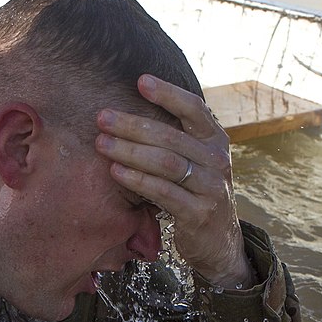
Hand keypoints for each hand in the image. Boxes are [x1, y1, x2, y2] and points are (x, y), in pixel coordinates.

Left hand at [96, 74, 254, 288]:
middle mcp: (218, 160)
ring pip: (166, 163)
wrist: (219, 241)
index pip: (194, 109)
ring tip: (102, 143)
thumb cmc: (195, 193)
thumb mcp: (195, 161)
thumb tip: (133, 107)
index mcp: (216, 140)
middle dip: (132, 125)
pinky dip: (137, 180)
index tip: (140, 80)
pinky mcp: (199, 213)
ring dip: (129, 151)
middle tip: (102, 118)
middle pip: (171, 136)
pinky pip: (164, 192)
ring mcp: (211, 187)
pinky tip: (115, 171)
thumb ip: (176, 137)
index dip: (168, 93)